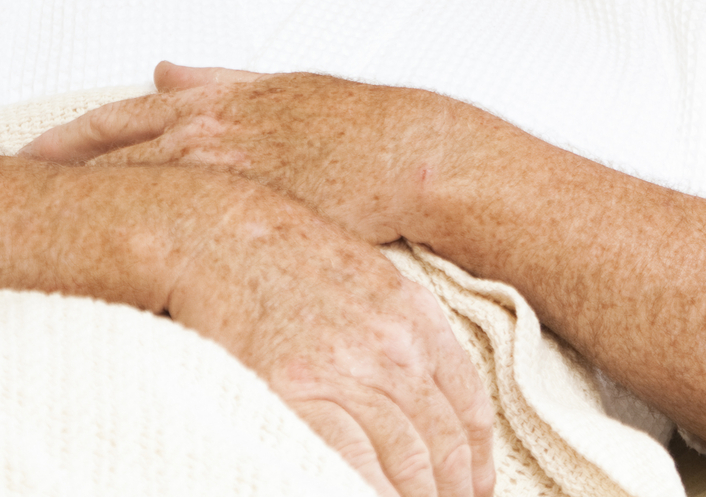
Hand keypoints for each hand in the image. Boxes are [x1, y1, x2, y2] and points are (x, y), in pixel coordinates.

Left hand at [22, 64, 463, 245]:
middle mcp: (207, 136)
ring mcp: (224, 179)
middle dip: (57, 173)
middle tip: (6, 193)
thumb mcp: (279, 84)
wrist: (408, 155)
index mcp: (212, 102)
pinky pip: (181, 239)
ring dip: (92, 211)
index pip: (117, 118)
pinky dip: (144, 246)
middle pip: (110, 157)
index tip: (28, 152)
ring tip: (42, 236)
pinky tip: (114, 270)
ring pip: (138, 195)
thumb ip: (215, 78)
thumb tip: (163, 67)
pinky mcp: (248, 219)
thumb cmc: (353, 122)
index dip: (67, 138)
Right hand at [173, 180, 495, 496]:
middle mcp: (392, 348)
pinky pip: (347, 462)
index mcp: (416, 318)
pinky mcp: (296, 393)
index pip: (468, 406)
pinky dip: (364, 491)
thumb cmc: (294, 257)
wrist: (227, 234)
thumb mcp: (374, 279)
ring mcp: (346, 372)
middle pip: (441, 442)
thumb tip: (426, 393)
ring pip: (404, 460)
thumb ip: (407, 332)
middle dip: (451, 491)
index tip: (476, 488)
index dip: (478, 460)